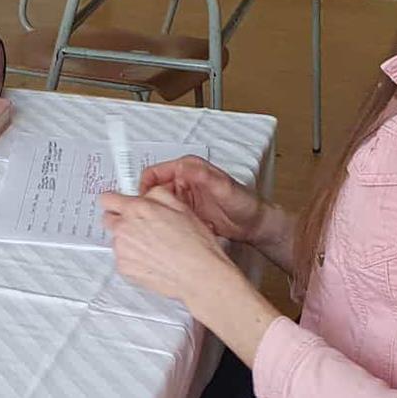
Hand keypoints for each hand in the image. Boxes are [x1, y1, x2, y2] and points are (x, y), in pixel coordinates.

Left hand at [100, 187, 280, 363]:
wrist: (198, 274)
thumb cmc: (193, 243)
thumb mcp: (180, 206)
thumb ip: (157, 194)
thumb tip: (148, 194)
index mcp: (136, 210)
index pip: (107, 199)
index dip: (115, 200)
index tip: (120, 204)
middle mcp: (124, 229)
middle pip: (108, 219)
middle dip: (121, 219)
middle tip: (140, 225)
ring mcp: (122, 250)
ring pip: (116, 240)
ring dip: (128, 240)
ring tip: (152, 246)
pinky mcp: (124, 268)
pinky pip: (122, 258)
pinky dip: (132, 257)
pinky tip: (152, 259)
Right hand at [140, 154, 292, 272]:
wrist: (254, 224)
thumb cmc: (244, 203)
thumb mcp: (223, 187)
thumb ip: (204, 176)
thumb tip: (184, 166)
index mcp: (188, 168)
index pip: (154, 173)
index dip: (144, 187)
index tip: (142, 202)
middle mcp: (184, 181)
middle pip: (153, 191)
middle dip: (153, 206)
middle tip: (157, 219)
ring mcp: (184, 197)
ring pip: (159, 207)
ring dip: (164, 218)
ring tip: (178, 225)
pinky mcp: (186, 212)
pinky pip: (170, 218)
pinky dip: (174, 226)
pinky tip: (187, 230)